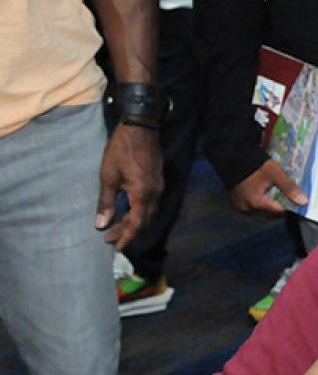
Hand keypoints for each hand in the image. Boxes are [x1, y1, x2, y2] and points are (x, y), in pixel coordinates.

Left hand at [96, 123, 162, 249]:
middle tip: (109, 237)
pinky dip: (139, 211)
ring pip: (148, 212)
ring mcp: (159, 187)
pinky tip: (128, 209)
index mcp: (142, 194)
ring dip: (134, 221)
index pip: (136, 224)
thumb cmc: (121, 150)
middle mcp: (155, 194)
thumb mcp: (108, 176)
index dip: (126, 237)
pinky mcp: (158, 181)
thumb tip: (101, 224)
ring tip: (116, 225)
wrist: (141, 128)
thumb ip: (107, 202)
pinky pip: (151, 203)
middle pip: (144, 221)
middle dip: (127, 231)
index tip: (115, 247)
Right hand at [228, 158, 307, 215]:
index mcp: (256, 204)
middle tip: (286, 196)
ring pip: (259, 211)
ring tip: (275, 194)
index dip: (289, 206)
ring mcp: (238, 206)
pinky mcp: (233, 201)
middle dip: (278, 207)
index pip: (279, 212)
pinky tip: (262, 193)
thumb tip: (304, 202)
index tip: (296, 200)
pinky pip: (250, 206)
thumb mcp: (275, 174)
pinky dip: (258, 203)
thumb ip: (289, 188)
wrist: (231, 154)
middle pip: (269, 214)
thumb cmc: (254, 164)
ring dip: (268, 206)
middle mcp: (246, 208)